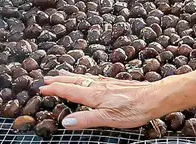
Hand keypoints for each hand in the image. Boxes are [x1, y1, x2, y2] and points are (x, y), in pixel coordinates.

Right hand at [40, 73, 161, 129]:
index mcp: (94, 94)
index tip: (41, 88)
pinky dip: (84, 77)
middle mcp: (98, 86)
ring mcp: (107, 83)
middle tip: (46, 79)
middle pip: (74, 81)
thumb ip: (86, 119)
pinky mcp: (115, 84)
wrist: (154, 98)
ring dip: (70, 77)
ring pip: (84, 78)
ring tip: (62, 74)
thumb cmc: (133, 109)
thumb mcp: (108, 118)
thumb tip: (66, 122)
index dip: (54, 89)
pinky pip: (94, 78)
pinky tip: (88, 79)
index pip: (69, 91)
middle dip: (59, 80)